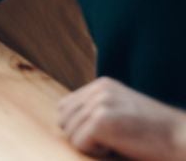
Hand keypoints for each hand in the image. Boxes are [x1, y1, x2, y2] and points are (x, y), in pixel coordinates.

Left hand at [58, 77, 185, 158]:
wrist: (184, 140)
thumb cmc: (155, 134)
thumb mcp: (123, 111)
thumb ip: (95, 110)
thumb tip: (63, 121)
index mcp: (102, 85)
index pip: (65, 107)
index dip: (78, 126)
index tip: (107, 134)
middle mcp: (99, 90)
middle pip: (63, 120)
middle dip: (82, 136)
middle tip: (114, 141)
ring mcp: (100, 103)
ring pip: (70, 133)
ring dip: (91, 145)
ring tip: (119, 143)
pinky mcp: (102, 120)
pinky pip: (80, 143)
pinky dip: (97, 152)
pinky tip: (120, 148)